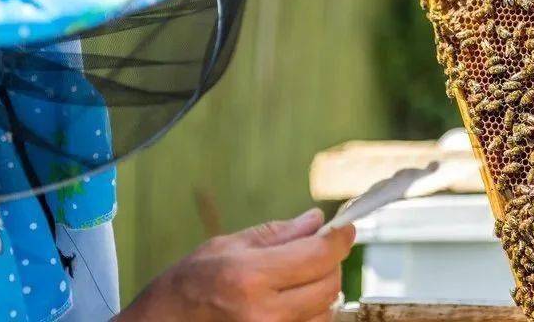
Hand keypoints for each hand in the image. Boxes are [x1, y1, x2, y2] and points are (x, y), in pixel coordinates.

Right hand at [116, 209, 354, 321]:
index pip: (319, 255)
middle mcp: (265, 314)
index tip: (345, 228)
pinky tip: (290, 303)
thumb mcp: (226, 246)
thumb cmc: (187, 286)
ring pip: (326, 311)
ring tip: (296, 280)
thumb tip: (316, 220)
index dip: (340, 239)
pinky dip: (310, 313)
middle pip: (329, 284)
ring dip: (321, 291)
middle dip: (330, 263)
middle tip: (317, 251)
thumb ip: (277, 234)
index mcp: (251, 277)